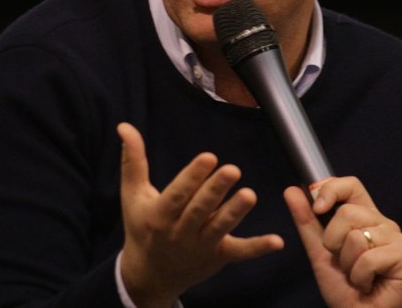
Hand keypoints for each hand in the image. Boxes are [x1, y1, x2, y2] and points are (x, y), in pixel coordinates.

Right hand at [117, 123, 283, 307]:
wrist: (149, 275)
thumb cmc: (141, 226)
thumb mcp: (132, 195)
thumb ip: (133, 160)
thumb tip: (125, 126)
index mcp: (159, 215)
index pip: (177, 194)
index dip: (192, 176)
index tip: (209, 157)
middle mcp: (179, 233)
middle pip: (199, 210)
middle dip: (215, 191)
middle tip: (232, 169)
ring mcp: (201, 247)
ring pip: (219, 228)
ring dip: (235, 213)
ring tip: (250, 194)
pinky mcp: (218, 257)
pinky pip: (239, 252)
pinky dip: (258, 248)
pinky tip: (277, 241)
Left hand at [284, 177, 401, 307]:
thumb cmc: (343, 288)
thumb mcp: (319, 251)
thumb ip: (306, 221)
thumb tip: (291, 189)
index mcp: (365, 217)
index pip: (351, 185)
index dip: (332, 190)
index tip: (317, 209)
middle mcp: (383, 223)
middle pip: (349, 212)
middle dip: (334, 242)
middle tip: (344, 263)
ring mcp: (397, 238)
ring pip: (356, 237)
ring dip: (348, 264)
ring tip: (357, 276)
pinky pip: (368, 258)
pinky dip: (360, 277)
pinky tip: (368, 285)